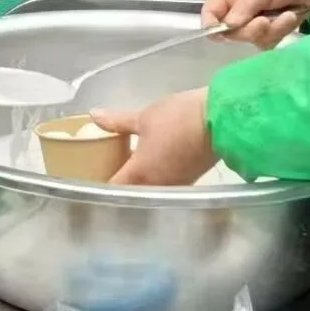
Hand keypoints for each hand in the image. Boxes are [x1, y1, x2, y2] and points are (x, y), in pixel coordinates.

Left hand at [92, 89, 214, 186]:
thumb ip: (117, 121)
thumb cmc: (179, 118)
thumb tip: (93, 116)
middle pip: (129, 195)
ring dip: (136, 185)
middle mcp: (156, 187)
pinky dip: (152, 180)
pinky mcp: (188, 180)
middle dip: (116, 187)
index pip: (112, 189)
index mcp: (140, 173)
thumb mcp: (144, 116)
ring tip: (124, 168)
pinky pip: (163, 186)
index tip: (88, 181)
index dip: (97, 188)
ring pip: (148, 192)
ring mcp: (174, 186)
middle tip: (104, 172)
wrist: (222, 120)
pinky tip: (149, 166)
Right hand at [202, 0, 309, 48]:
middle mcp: (238, 9)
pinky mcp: (271, 30)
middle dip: (250, 29)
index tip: (224, 31)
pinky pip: (268, 41)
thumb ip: (243, 7)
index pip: (210, 13)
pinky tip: (291, 17)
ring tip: (286, 16)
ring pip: (251, 39)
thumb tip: (228, 26)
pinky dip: (281, 31)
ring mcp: (254, 21)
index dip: (212, 25)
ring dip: (271, 29)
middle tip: (265, 20)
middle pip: (231, 32)